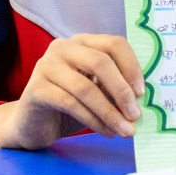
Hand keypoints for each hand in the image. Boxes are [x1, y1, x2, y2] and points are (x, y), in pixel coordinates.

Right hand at [0, 34, 143, 150]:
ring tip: (125, 130)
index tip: (142, 92)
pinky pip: (71, 103)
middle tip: (136, 114)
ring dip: (110, 112)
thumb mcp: (97, 92)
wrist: (32, 125)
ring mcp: (46, 66)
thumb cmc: (70, 106)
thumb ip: (115, 87)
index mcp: (82, 42)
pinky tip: (106, 132)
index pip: (113, 44)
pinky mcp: (36, 88)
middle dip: (122, 90)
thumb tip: (142, 97)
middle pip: (100, 62)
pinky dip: (93, 120)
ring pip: (86, 87)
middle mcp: (62, 47)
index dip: (131, 67)